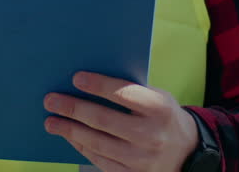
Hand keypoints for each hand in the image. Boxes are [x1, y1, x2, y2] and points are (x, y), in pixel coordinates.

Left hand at [44, 72, 198, 171]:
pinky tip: (69, 136)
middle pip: (103, 120)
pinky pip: (100, 160)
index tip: (75, 77)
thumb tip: (87, 81)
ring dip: (69, 130)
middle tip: (51, 100)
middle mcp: (151, 135)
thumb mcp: (157, 96)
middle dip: (73, 108)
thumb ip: (130, 89)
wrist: (188, 152)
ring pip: (97, 143)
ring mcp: (141, 159)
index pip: (124, 94)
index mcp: (159, 108)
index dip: (98, 85)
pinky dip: (81, 147)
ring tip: (51, 121)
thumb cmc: (163, 116)